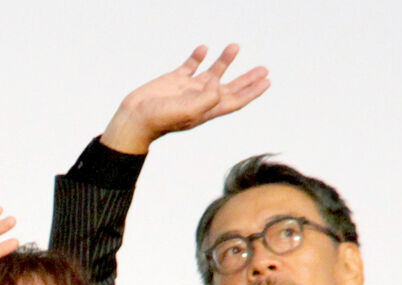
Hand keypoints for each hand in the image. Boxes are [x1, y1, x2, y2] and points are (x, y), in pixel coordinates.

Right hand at [101, 44, 268, 154]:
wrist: (134, 118)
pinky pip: (190, 66)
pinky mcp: (173, 80)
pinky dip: (198, 57)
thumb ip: (208, 98)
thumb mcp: (189, 111)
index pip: (235, 100)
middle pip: (229, 88)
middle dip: (247, 79)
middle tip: (264, 69)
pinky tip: (204, 48)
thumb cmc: (160, 120)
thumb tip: (219, 83)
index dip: (252, 91)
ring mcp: (187, 89)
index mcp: (207, 110)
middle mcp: (200, 99)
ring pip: (212, 73)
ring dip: (224, 61)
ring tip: (234, 46)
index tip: (267, 82)